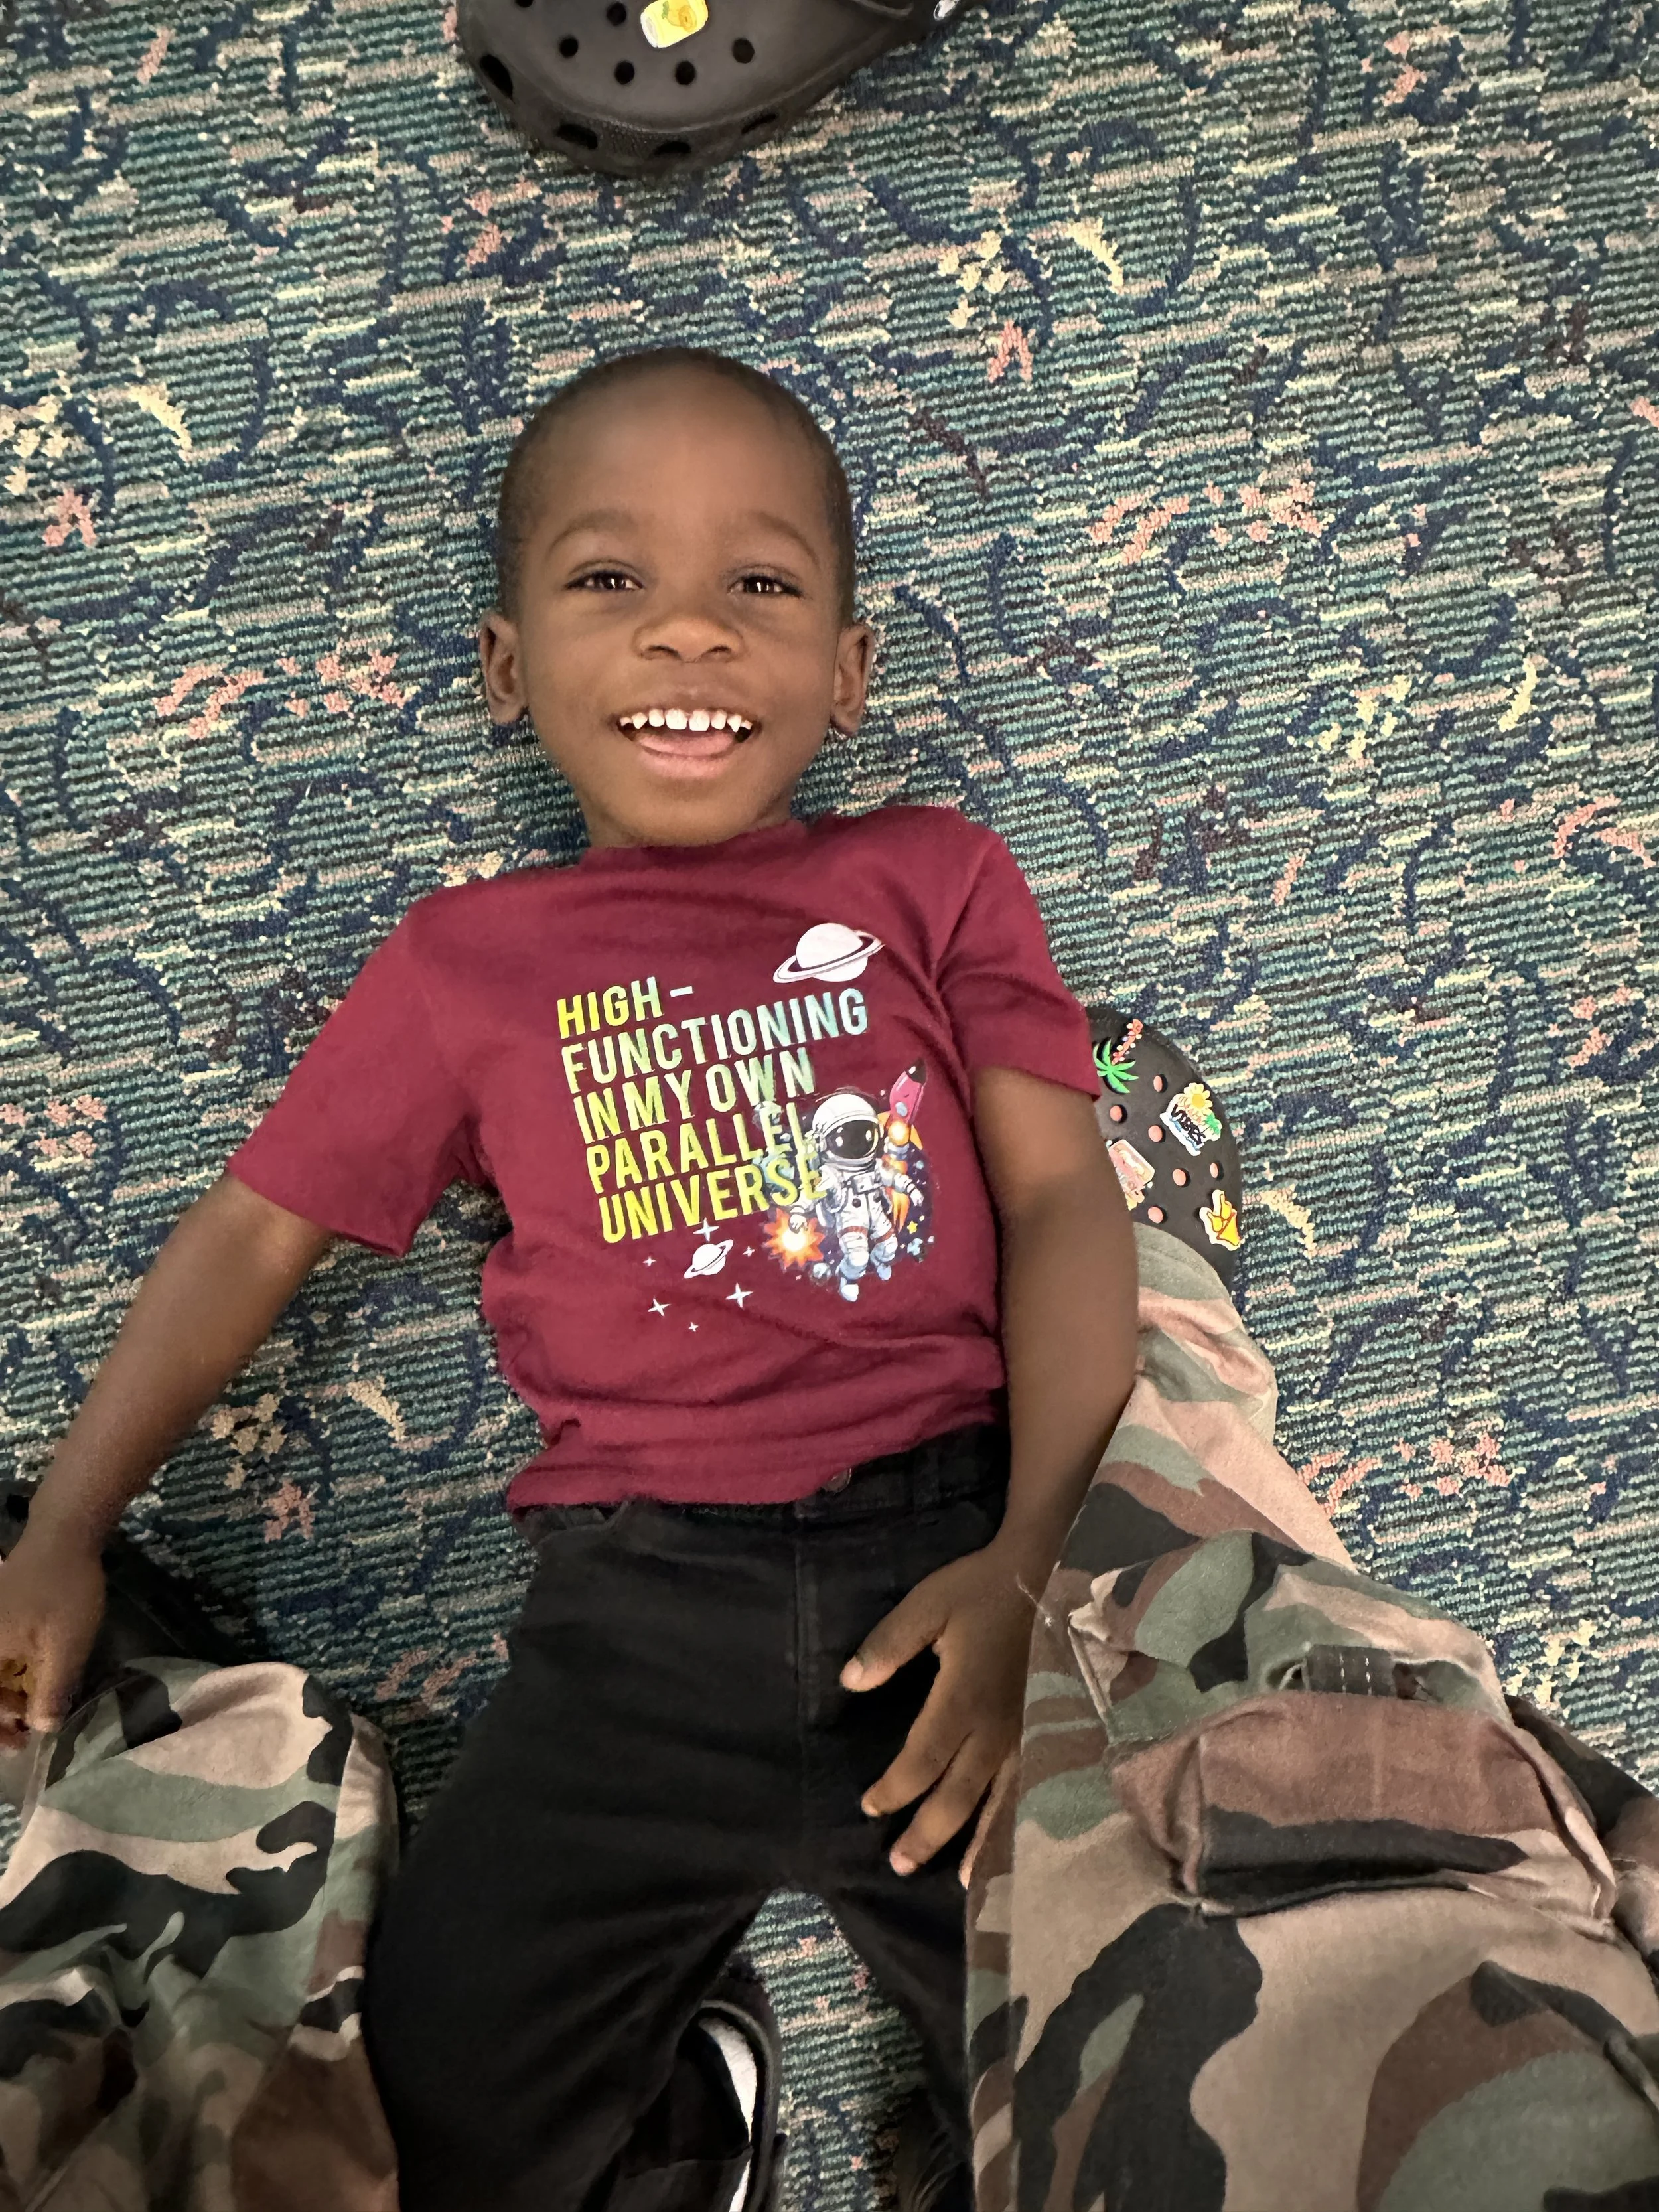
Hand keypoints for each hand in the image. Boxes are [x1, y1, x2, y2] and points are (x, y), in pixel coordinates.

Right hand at [0, 1526, 105, 1740]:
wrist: (63, 1533)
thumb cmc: (64, 1591)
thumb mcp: (67, 1647)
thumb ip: (52, 1691)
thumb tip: (42, 1729)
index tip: (17, 1745)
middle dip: (0, 1713)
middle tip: (28, 1729)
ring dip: (5, 1693)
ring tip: (36, 1705)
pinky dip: (8, 1670)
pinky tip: (34, 1675)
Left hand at [841, 1542, 1035, 1884]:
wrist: (1052, 1572)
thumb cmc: (984, 1590)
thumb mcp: (928, 1605)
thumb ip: (889, 1645)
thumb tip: (851, 1683)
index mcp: (962, 1700)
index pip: (921, 1761)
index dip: (894, 1790)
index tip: (870, 1807)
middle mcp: (998, 1730)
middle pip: (958, 1796)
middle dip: (927, 1833)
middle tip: (899, 1864)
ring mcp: (1031, 1736)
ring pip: (1001, 1803)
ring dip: (977, 1844)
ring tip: (962, 1882)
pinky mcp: (1053, 1733)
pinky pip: (1035, 1790)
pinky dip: (1020, 1824)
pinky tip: (1018, 1848)